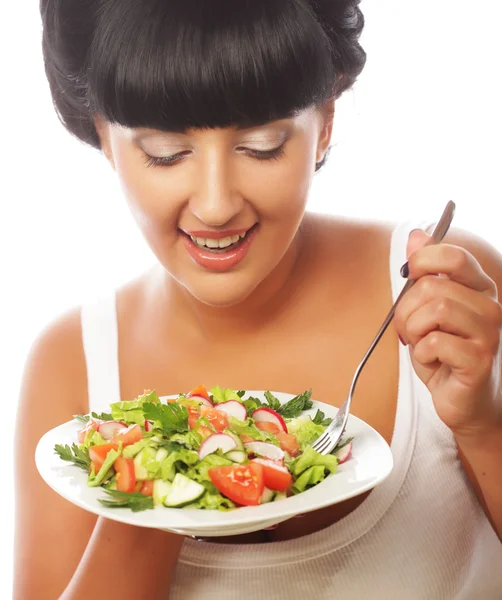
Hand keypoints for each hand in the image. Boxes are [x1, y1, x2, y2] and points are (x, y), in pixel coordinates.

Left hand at [394, 229, 501, 440]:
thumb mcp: (427, 308)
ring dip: (413, 331)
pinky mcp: (480, 359)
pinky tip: (431, 361)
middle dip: (406, 310)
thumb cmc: (444, 353)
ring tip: (420, 344)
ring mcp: (489, 333)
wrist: (463, 399)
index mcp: (479, 288)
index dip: (423, 261)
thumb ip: (424, 272)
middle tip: (410, 329)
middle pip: (432, 287)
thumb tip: (416, 234)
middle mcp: (490, 306)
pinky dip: (421, 353)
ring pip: (434, 311)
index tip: (409, 277)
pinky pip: (434, 342)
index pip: (453, 256)